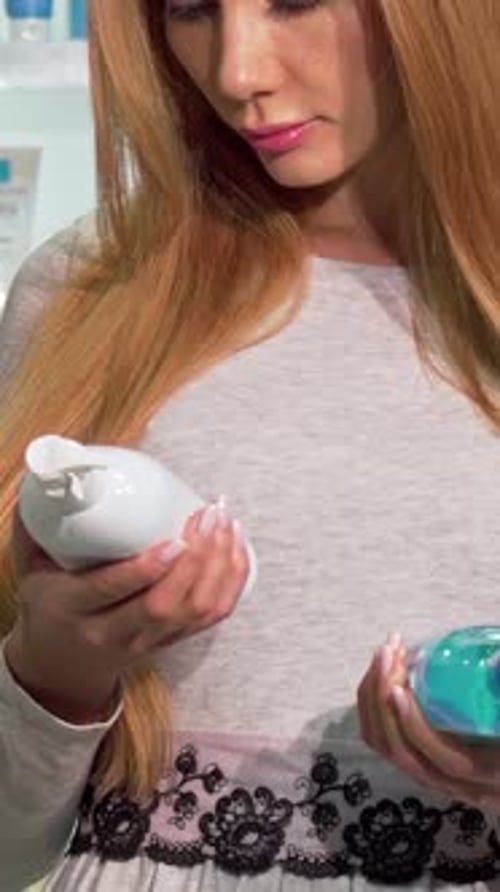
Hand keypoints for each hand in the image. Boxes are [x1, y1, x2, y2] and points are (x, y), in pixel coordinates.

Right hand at [6, 497, 248, 720]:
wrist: (62, 665)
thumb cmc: (52, 606)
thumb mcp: (35, 573)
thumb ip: (43, 532)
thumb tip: (54, 480)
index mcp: (73, 611)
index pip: (111, 593)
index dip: (147, 569)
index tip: (174, 539)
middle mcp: (113, 634)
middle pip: (164, 606)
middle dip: (195, 560)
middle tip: (208, 516)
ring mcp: (148, 642)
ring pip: (196, 612)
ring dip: (220, 566)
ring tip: (225, 523)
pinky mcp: (174, 641)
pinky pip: (213, 616)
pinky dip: (232, 581)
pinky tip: (236, 546)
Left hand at [357, 633, 499, 813]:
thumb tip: (495, 663)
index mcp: (494, 774)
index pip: (447, 761)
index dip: (418, 728)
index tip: (401, 687)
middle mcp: (463, 786)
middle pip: (406, 756)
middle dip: (386, 703)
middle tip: (389, 653)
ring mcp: (440, 776)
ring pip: (389, 748)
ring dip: (376, 699)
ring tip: (387, 652)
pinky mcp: (424, 759)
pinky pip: (386, 739)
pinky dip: (376, 704)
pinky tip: (386, 668)